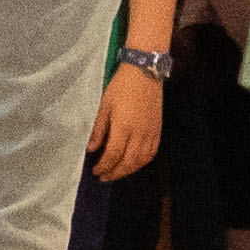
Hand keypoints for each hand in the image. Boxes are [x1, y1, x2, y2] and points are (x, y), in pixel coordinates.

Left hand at [94, 58, 165, 180]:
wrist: (144, 72)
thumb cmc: (121, 86)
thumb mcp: (104, 106)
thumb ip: (99, 130)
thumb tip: (92, 148)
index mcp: (124, 126)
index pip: (113, 154)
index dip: (104, 166)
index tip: (95, 170)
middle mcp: (140, 133)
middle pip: (128, 162)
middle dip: (115, 173)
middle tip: (104, 177)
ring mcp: (151, 132)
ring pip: (141, 160)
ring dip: (128, 170)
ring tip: (116, 173)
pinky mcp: (158, 130)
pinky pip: (151, 153)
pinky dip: (142, 162)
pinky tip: (133, 163)